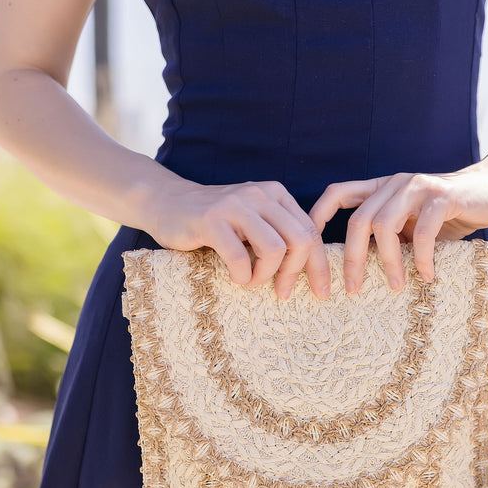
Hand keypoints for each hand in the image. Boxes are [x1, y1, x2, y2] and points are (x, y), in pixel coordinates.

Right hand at [147, 177, 330, 298]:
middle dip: (295, 273)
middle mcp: (260, 195)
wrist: (166, 203)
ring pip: (275, 249)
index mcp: (276, 195)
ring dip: (266, 275)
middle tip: (282, 292)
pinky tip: (235, 278)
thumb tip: (312, 271)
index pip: (311, 231)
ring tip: (251, 281)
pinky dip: (242, 276)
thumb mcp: (253, 222)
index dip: (320, 266)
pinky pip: (239, 257)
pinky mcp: (211, 220)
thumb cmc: (215, 223)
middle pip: (300, 240)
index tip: (320, 292)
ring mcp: (235, 206)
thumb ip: (280, 235)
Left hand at [308, 164, 487, 291]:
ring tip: (394, 286)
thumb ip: (386, 238)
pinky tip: (427, 275)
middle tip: (352, 289)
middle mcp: (395, 184)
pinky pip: (423, 230)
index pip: (338, 193)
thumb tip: (355, 272)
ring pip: (385, 225)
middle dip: (351, 258)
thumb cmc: (445, 215)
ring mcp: (418, 187)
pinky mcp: (443, 197)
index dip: (318, 216)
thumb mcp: (409, 226)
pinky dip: (421, 257)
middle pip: (358, 220)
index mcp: (381, 188)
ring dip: (387, 261)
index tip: (308, 249)